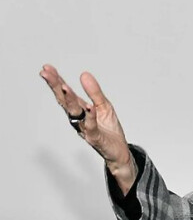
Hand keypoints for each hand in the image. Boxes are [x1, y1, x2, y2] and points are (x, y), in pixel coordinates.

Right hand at [39, 64, 136, 193]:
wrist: (118, 150)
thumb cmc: (108, 129)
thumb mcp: (104, 105)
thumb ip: (94, 92)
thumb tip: (84, 74)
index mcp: (80, 110)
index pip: (66, 93)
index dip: (56, 81)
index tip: (46, 69)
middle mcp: (78, 118)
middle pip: (65, 101)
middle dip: (56, 87)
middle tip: (46, 74)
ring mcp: (85, 128)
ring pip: (75, 113)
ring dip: (70, 100)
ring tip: (65, 87)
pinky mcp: (95, 138)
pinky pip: (91, 126)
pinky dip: (90, 116)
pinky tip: (89, 107)